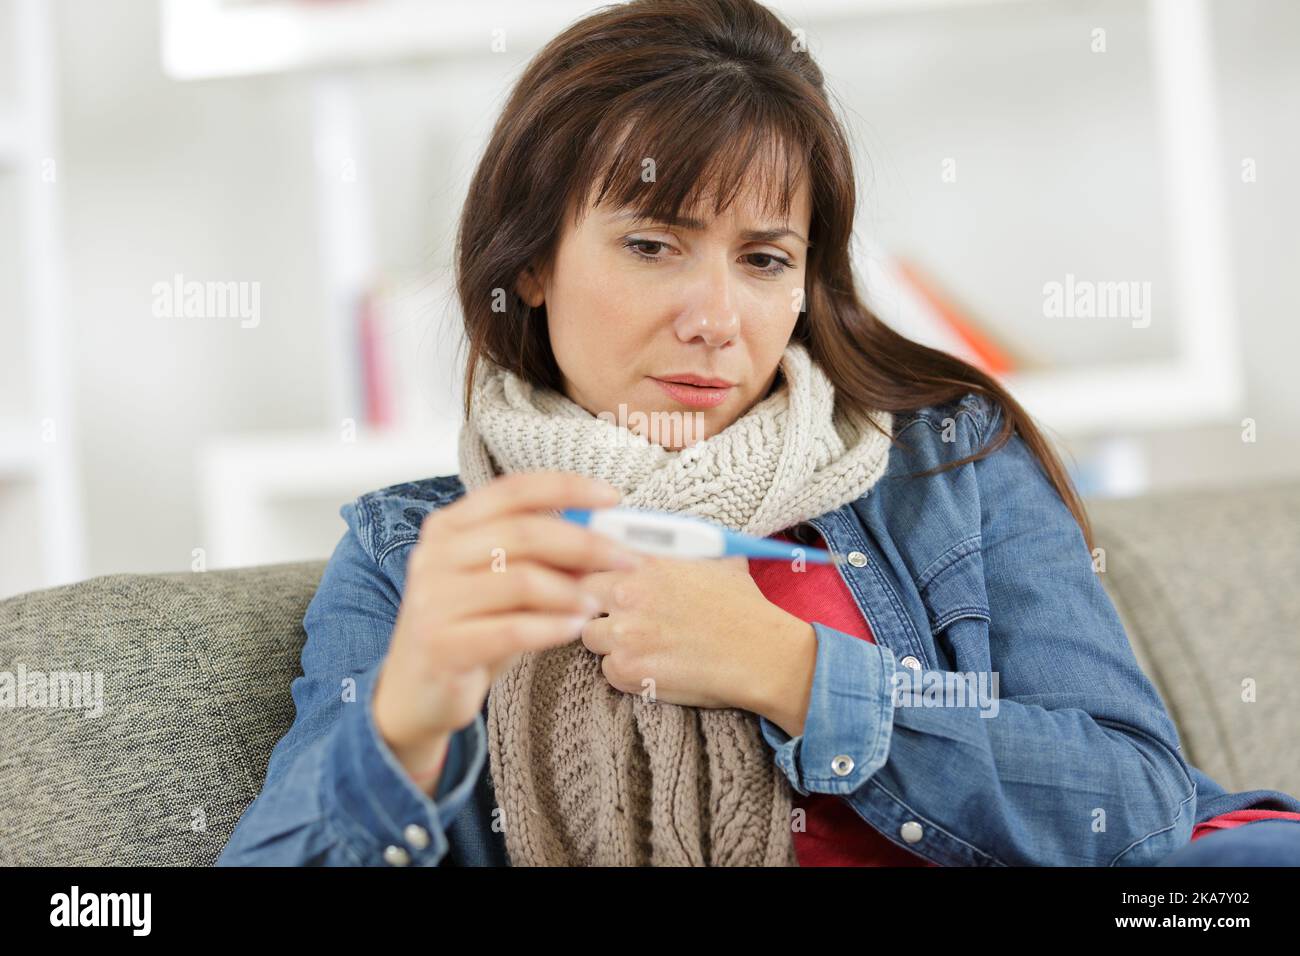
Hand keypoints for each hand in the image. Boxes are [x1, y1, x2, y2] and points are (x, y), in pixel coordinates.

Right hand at [371, 471, 642, 791]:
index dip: (567, 487)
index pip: (513, 490)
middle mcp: (435, 555)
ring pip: (521, 581)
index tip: (614, 497)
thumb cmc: (471, 629)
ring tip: (596, 603)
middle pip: (524, 533)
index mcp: (449, 526)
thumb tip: (607, 536)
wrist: (417, 692)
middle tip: (626, 559)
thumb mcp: (504, 586)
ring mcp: (433, 600)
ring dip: (571, 591)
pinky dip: (552, 627)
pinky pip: (512, 630)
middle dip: (585, 544)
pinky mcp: (440, 645)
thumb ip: (544, 559)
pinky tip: (574, 629)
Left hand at [576, 553, 815, 722]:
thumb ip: (684, 545)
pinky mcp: (627, 670)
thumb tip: (664, 535)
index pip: (591, 553)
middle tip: (615, 613)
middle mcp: (628, 592)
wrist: (762, 654)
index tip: (598, 577)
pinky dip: (623, 670)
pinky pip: (606, 669)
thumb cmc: (743, 607)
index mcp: (646, 559)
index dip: (591, 567)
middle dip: (593, 603)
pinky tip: (652, 664)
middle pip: (579, 593)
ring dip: (607, 639)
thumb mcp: (717, 558)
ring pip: (588, 633)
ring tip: (638, 642)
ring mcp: (624, 633)